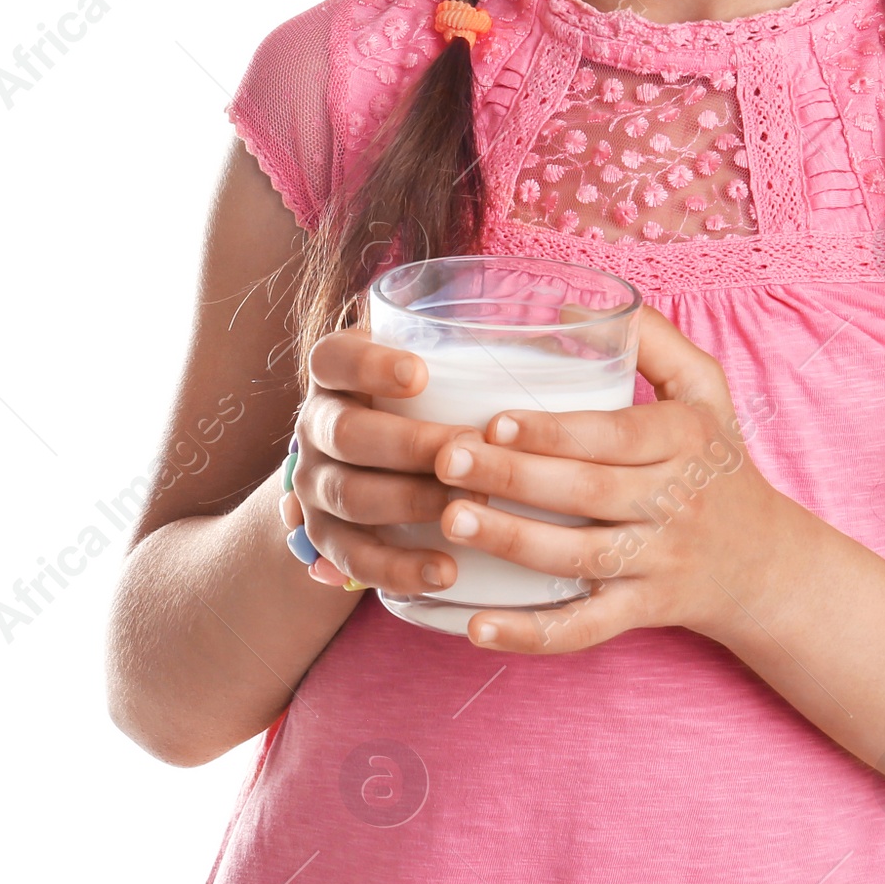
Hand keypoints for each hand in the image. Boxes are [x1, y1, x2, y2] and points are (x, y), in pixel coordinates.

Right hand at [280, 329, 489, 596]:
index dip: (370, 366)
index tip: (421, 374)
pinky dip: (399, 567)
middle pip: (346, 433)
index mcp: (334, 373)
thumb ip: (469, 340)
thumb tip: (570, 312)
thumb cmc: (420, 397)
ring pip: (350, 495)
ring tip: (469, 507)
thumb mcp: (425, 356)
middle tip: (467, 449)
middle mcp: (315, 425)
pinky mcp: (325, 538)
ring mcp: (314, 484)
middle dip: (408, 444)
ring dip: (410, 502)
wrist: (360, 463)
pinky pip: (355, 558)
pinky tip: (446, 570)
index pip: (334, 359)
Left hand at [426, 305, 794, 652]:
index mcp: (684, 439)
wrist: (766, 561)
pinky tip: (476, 627)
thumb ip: (652, 340)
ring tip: (449, 520)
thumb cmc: (718, 458)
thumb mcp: (705, 388)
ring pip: (579, 557)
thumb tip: (572, 306)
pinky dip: (531, 634)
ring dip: (511, 543)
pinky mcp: (644, 611)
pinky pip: (587, 628)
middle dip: (513, 478)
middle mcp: (674, 501)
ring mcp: (658, 561)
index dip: (554, 431)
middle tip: (446, 460)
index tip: (495, 419)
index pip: (616, 436)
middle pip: (587, 492)